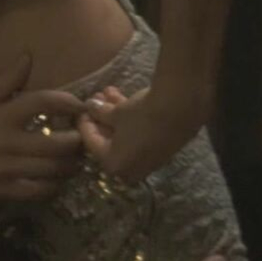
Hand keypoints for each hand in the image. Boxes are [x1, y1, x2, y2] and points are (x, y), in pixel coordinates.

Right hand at [0, 54, 88, 207]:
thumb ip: (5, 81)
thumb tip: (28, 57)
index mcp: (0, 115)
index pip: (42, 101)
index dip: (68, 101)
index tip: (81, 105)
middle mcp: (7, 142)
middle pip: (57, 142)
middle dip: (78, 140)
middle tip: (85, 136)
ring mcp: (7, 169)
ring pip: (53, 169)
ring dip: (72, 164)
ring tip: (78, 159)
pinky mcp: (4, 190)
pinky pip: (39, 191)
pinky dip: (55, 186)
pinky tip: (59, 179)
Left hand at [76, 85, 207, 184]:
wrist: (181, 109)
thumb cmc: (140, 114)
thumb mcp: (115, 112)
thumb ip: (99, 112)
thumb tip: (91, 106)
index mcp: (114, 165)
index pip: (91, 143)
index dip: (84, 123)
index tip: (80, 109)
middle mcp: (131, 169)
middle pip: (109, 141)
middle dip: (101, 118)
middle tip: (95, 98)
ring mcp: (148, 159)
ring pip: (125, 136)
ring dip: (115, 114)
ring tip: (108, 91)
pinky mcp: (162, 148)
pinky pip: (139, 135)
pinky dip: (130, 119)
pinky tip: (124, 96)